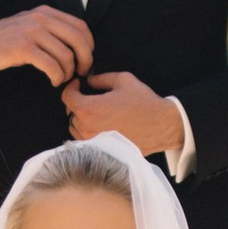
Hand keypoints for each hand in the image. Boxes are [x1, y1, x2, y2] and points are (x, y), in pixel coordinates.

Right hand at [0, 6, 92, 86]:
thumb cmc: (3, 41)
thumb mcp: (29, 27)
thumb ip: (50, 31)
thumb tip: (76, 48)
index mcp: (45, 12)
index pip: (80, 26)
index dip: (89, 46)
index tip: (85, 60)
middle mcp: (41, 18)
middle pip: (78, 40)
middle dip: (85, 60)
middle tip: (80, 73)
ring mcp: (31, 32)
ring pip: (66, 55)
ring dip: (67, 72)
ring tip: (60, 78)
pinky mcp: (23, 48)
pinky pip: (51, 65)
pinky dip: (56, 77)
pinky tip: (52, 80)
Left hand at [63, 67, 186, 157]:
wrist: (160, 127)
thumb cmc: (143, 103)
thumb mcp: (122, 80)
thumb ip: (100, 78)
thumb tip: (89, 80)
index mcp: (89, 109)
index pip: (66, 97)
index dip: (71, 87)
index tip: (79, 84)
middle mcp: (86, 128)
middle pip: (70, 113)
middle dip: (77, 102)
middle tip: (90, 95)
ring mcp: (93, 141)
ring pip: (76, 128)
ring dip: (81, 118)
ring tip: (97, 111)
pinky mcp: (102, 150)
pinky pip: (86, 139)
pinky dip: (89, 130)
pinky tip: (102, 123)